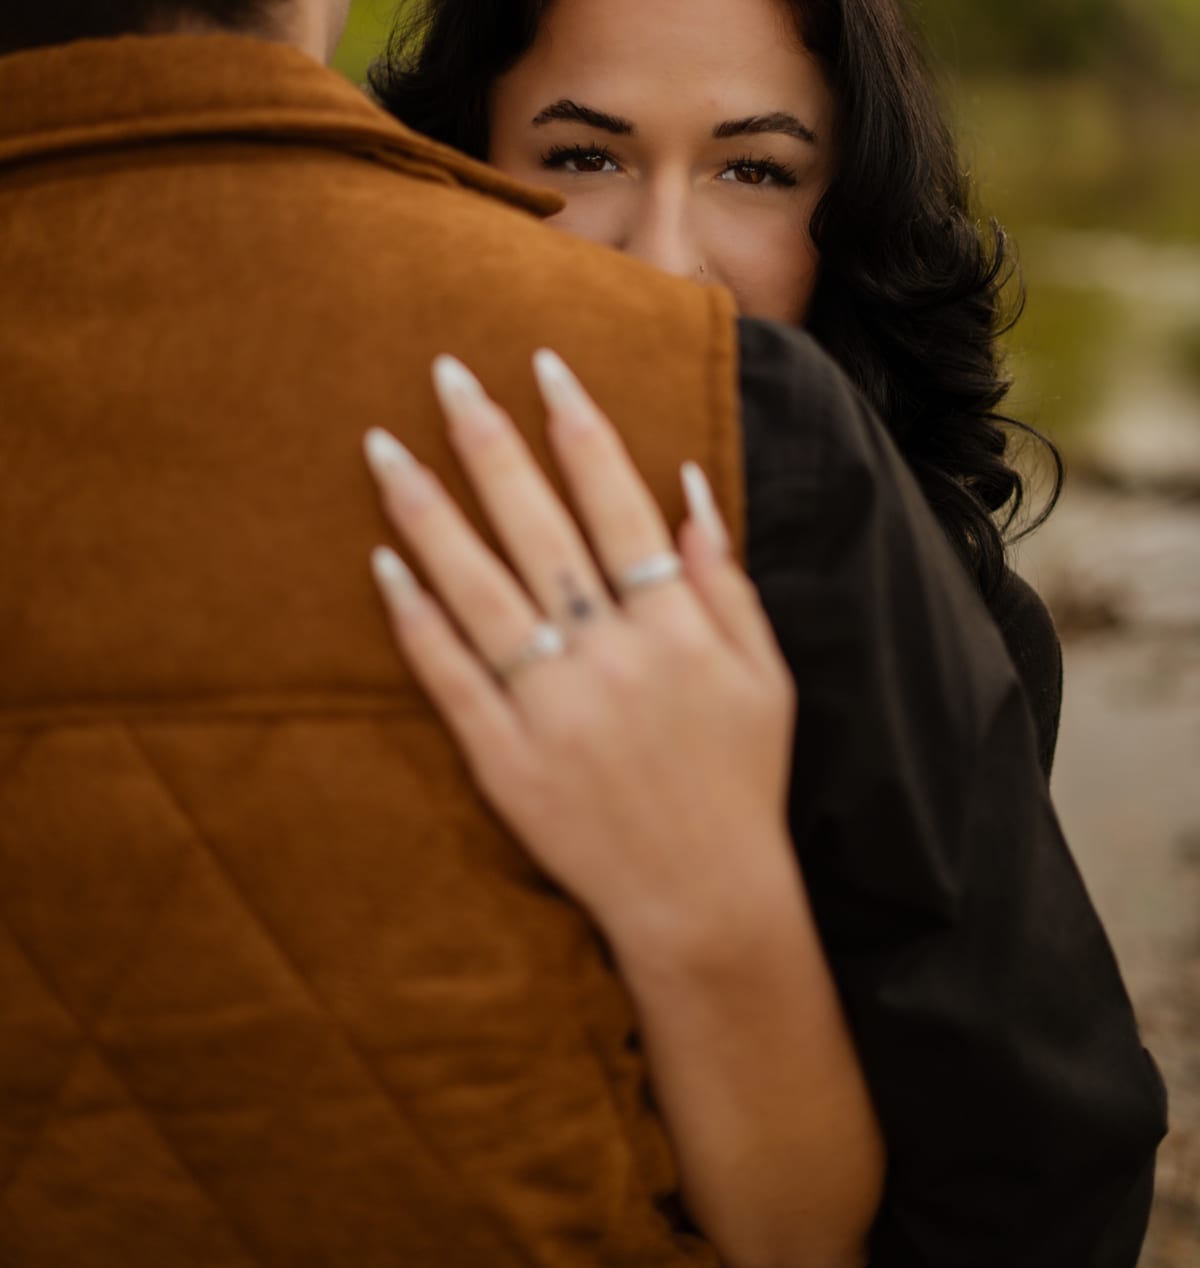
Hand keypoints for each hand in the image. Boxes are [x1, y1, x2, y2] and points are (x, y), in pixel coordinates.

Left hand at [364, 349, 798, 961]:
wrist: (706, 902)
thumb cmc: (740, 781)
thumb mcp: (763, 674)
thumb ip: (724, 580)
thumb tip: (687, 486)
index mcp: (675, 627)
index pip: (618, 502)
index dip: (579, 428)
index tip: (543, 364)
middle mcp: (610, 655)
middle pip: (538, 528)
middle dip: (490, 442)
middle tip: (444, 373)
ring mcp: (552, 708)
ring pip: (480, 591)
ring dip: (430, 516)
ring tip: (384, 448)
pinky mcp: (505, 761)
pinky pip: (452, 678)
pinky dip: (417, 622)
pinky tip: (382, 565)